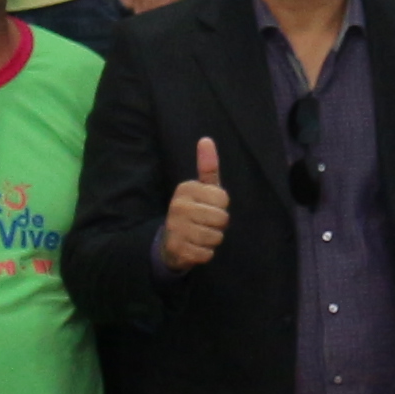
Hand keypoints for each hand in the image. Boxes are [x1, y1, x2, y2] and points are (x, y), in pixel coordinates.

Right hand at [158, 137, 232, 275]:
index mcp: (185, 189)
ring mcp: (175, 228)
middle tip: (205, 223)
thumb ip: (207, 167)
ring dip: (213, 239)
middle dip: (219, 224)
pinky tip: (195, 247)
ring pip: (215, 237)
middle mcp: (178, 206)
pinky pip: (207, 253)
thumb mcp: (201, 188)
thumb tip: (206, 139)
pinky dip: (206, 253)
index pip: (223, 199)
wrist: (171, 241)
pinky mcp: (177, 249)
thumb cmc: (194, 211)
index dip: (221, 206)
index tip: (208, 207)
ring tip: (201, 235)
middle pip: (221, 219)